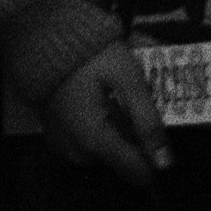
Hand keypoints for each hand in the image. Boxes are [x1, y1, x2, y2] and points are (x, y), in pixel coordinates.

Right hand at [37, 37, 172, 187]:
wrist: (44, 37)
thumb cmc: (91, 56)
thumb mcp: (128, 80)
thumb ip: (148, 121)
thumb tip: (166, 163)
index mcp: (95, 141)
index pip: (136, 174)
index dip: (155, 159)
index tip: (157, 132)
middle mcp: (76, 152)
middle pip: (121, 163)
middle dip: (133, 141)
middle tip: (132, 106)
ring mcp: (62, 147)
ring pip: (104, 156)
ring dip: (116, 136)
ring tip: (115, 102)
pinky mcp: (54, 138)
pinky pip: (85, 147)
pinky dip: (97, 133)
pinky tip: (97, 107)